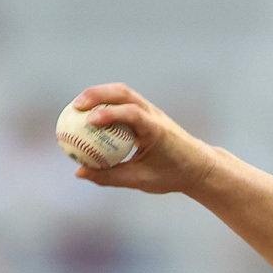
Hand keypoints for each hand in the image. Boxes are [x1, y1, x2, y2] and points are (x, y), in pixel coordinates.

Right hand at [68, 83, 217, 194]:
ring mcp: (151, 110)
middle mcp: (154, 115)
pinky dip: (106, 102)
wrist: (198, 166)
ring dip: (99, 94)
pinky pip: (123, 101)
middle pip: (123, 93)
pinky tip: (89, 113)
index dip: (110, 114)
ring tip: (77, 106)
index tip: (90, 121)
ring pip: (123, 92)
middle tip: (75, 106)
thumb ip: (110, 177)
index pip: (132, 114)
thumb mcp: (141, 180)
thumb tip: (79, 173)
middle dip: (97, 94)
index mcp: (156, 130)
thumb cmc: (172, 175)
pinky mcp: (147, 112)